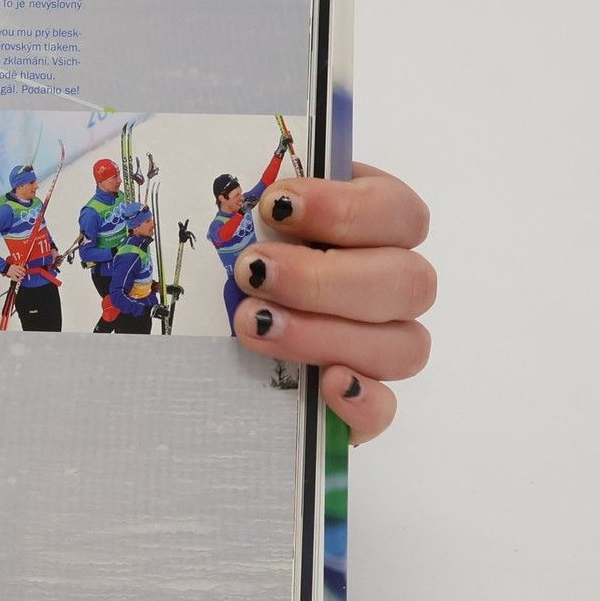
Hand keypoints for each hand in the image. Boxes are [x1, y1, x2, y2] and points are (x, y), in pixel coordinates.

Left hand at [231, 163, 433, 444]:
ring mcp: (380, 345)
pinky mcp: (358, 402)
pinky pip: (385, 410)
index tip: (275, 206)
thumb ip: (255, 198)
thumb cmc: (223, 254)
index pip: (399, 213)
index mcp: (370, 228)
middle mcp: (388, 286)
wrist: (191, 326)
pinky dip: (364, 401)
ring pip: (403, 345)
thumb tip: (255, 191)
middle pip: (408, 282)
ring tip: (253, 323)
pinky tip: (329, 384)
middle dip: (323, 278)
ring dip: (327, 333)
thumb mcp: (235, 215)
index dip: (345, 208)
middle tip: (254, 271)